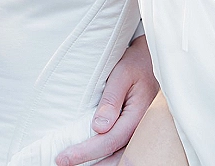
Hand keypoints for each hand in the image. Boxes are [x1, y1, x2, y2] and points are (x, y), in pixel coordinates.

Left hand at [55, 36, 157, 165]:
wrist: (151, 59)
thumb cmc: (135, 63)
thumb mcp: (122, 74)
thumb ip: (111, 100)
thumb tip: (99, 128)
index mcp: (139, 115)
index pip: (110, 141)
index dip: (87, 152)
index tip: (65, 157)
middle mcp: (143, 129)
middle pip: (116, 156)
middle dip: (90, 164)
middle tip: (63, 163)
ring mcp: (142, 132)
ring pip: (121, 157)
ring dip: (100, 164)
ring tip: (75, 164)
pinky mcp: (137, 130)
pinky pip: (123, 149)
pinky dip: (108, 157)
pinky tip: (93, 158)